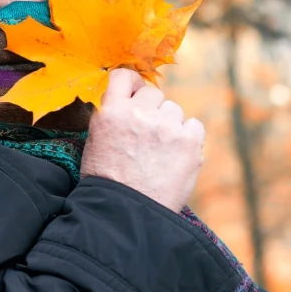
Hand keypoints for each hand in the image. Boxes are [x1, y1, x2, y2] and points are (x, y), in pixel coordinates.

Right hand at [80, 68, 204, 211]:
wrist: (126, 215)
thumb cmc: (108, 184)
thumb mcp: (96, 144)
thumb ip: (113, 118)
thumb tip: (130, 102)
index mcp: (111, 112)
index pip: (123, 76)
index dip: (132, 84)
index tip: (136, 94)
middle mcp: (139, 113)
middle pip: (154, 94)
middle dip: (152, 110)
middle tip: (148, 136)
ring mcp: (166, 126)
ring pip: (174, 110)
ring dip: (170, 126)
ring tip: (160, 154)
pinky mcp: (188, 141)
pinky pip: (194, 126)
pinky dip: (188, 139)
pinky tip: (176, 157)